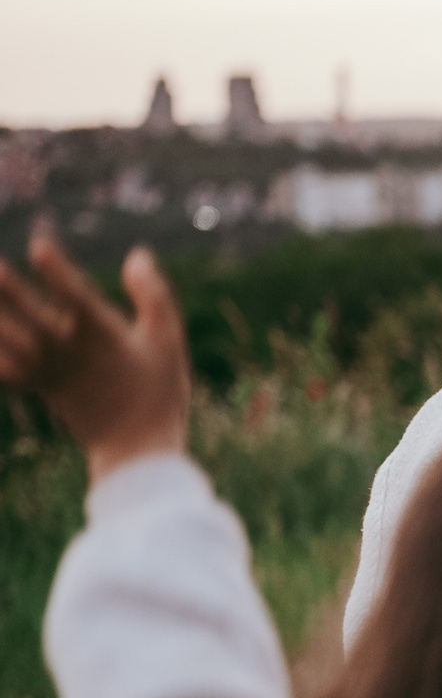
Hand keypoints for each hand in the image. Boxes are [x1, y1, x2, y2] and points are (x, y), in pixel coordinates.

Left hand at [0, 223, 189, 478]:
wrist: (136, 450)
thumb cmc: (158, 392)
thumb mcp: (169, 342)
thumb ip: (154, 296)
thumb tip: (137, 255)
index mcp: (104, 338)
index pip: (77, 299)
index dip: (58, 272)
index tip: (40, 246)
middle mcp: (69, 352)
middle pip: (30, 316)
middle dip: (7, 289)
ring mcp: (48, 370)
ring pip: (8, 338)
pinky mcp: (37, 383)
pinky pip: (2, 366)